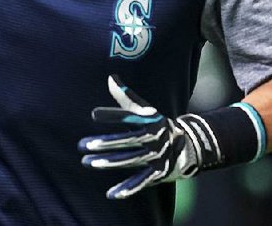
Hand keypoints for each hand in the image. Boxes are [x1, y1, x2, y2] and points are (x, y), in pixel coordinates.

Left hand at [78, 75, 199, 198]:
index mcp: (150, 120)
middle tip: (83, 144)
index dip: (112, 115)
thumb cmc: (156, 124)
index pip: (129, 116)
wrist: (187, 145)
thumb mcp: (145, 109)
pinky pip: (141, 181)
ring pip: (130, 160)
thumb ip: (126, 96)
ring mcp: (156, 156)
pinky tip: (111, 194)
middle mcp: (154, 138)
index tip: (93, 114)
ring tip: (87, 162)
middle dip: (105, 143)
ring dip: (109, 163)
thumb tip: (110, 77)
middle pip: (127, 141)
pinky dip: (127, 189)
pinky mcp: (158, 173)